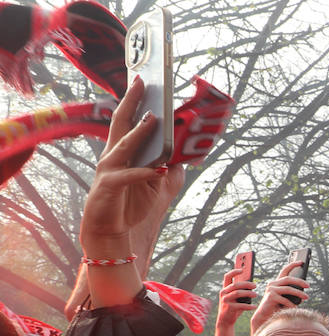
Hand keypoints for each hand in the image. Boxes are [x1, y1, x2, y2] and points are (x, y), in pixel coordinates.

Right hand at [79, 77, 179, 257]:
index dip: (134, 100)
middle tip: (141, 82)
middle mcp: (112, 155)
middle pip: (120, 122)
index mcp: (123, 151)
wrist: (111, 231)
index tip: (143, 80)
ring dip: (139, 132)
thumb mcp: (158, 183)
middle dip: (130, 101)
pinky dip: (145, 173)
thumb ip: (170, 165)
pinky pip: (128, 176)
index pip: (128, 120)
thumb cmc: (131, 203)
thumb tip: (189, 151)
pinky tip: (160, 170)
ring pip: (123, 145)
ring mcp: (108, 170)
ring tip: (153, 119)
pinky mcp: (108, 187)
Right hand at [216, 270, 256, 327]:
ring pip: (237, 293)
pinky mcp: (228, 308)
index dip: (234, 271)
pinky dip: (248, 306)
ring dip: (248, 293)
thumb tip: (252, 284)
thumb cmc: (233, 307)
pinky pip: (240, 305)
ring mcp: (225, 300)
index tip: (242, 269)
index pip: (227, 276)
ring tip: (256, 295)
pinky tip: (254, 306)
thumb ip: (241, 291)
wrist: (225, 321)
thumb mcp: (236, 298)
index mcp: (225, 289)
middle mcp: (223, 293)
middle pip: (235, 285)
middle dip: (246, 284)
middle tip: (255, 285)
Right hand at [249, 263, 308, 333]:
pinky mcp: (270, 297)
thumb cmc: (277, 308)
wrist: (264, 316)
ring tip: (306, 297)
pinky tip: (295, 308)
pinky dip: (291, 304)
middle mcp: (273, 284)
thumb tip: (305, 295)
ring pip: (288, 289)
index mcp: (276, 283)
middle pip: (288, 278)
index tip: (301, 262)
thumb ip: (293, 295)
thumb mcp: (286, 299)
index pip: (284, 270)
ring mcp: (271, 289)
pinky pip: (285, 300)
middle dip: (300, 281)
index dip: (292, 265)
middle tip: (308, 286)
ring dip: (299, 293)